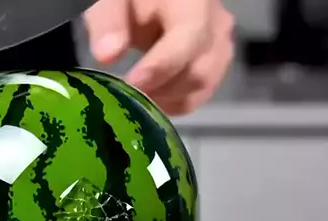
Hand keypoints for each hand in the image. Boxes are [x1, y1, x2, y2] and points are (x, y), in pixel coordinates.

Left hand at [84, 0, 234, 114]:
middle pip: (198, 70)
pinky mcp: (216, 65)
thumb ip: (109, 22)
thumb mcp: (113, 2)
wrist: (153, 3)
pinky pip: (201, 94)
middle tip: (126, 92)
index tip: (132, 82)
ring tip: (136, 93)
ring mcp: (220, 46)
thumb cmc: (134, 1)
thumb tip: (107, 55)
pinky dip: (174, 102)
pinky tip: (151, 96)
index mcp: (194, 2)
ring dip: (166, 97)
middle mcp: (216, 24)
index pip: (189, 36)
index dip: (162, 65)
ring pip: (202, 86)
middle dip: (160, 87)